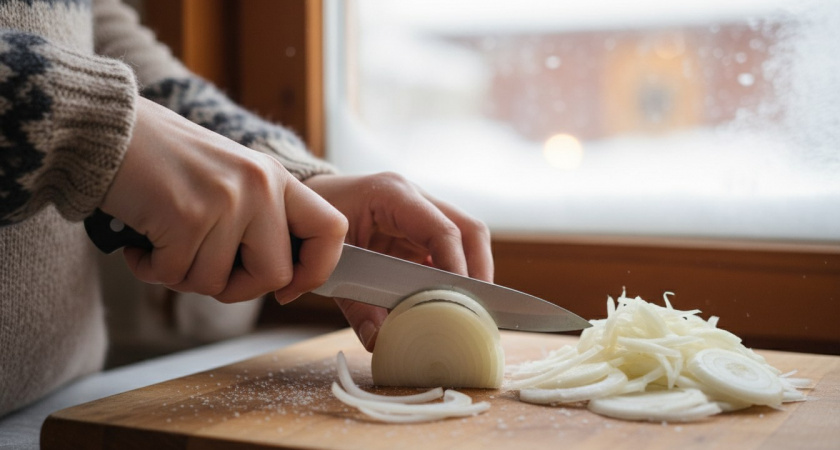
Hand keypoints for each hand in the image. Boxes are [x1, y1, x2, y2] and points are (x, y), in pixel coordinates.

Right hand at [102, 98, 347, 302]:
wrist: (109, 130)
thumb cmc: (165, 162)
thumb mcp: (232, 178)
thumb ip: (260, 220)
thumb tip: (281, 281)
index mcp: (276, 179)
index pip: (332, 229)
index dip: (317, 269)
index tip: (288, 288)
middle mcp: (259, 187)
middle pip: (274, 275)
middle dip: (236, 288)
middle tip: (204, 269)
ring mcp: (226, 201)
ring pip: (216, 282)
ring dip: (182, 275)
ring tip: (164, 243)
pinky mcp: (186, 216)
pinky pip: (175, 275)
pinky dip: (151, 269)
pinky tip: (142, 245)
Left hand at [303, 172, 492, 350]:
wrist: (301, 206)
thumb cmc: (311, 225)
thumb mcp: (329, 263)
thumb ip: (355, 304)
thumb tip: (380, 340)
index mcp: (392, 195)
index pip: (442, 229)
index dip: (458, 265)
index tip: (462, 300)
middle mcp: (414, 198)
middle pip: (468, 230)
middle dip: (479, 270)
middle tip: (479, 309)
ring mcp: (421, 213)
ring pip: (467, 239)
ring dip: (472, 274)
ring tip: (470, 310)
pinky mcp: (420, 232)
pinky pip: (450, 252)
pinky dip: (454, 278)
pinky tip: (449, 304)